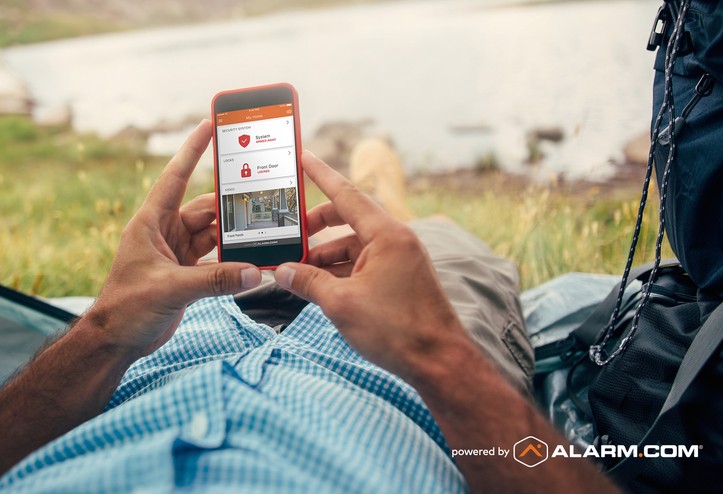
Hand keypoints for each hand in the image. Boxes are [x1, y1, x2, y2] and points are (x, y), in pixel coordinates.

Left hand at [84, 120, 261, 359]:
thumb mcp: (170, 289)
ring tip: (262, 232)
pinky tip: (251, 262)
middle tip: (260, 198)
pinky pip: (215, 258)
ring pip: (213, 233)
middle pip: (204, 208)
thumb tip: (253, 272)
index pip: (175, 177)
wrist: (116, 341)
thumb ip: (214, 280)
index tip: (210, 124)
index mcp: (150, 222)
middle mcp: (164, 232)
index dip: (192, 150)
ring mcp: (176, 252)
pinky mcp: (186, 273)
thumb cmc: (126, 308)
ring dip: (234, 236)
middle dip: (229, 205)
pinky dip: (232, 260)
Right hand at [275, 151, 468, 379]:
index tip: (302, 156)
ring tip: (297, 271)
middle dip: (316, 226)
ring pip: (353, 245)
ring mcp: (400, 258)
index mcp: (387, 234)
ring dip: (325, 255)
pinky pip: (364, 263)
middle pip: (348, 218)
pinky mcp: (400, 278)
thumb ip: (307, 281)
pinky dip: (341, 270)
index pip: (346, 194)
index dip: (320, 174)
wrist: (439, 362)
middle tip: (290, 235)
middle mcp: (396, 240)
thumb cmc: (398, 330)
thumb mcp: (341, 304)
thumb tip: (283, 272)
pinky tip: (319, 285)